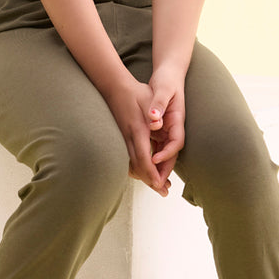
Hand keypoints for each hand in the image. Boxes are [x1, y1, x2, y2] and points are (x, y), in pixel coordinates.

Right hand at [106, 78, 169, 194]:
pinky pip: (128, 159)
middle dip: (151, 181)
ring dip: (145, 176)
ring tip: (157, 184)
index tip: (161, 185)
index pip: (145, 159)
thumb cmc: (136, 93)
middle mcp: (128, 138)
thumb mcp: (149, 99)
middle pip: (138, 167)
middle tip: (163, 191)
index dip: (152, 174)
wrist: (115, 87)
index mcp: (137, 131)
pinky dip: (137, 168)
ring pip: (132, 165)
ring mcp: (123, 139)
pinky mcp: (121, 138)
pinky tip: (144, 171)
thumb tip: (158, 123)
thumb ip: (155, 112)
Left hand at [147, 67, 185, 191]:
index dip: (166, 154)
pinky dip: (152, 158)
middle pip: (171, 153)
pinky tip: (143, 166)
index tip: (154, 161)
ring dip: (159, 168)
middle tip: (156, 185)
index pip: (176, 142)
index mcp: (177, 119)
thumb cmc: (166, 80)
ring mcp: (169, 128)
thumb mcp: (163, 89)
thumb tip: (154, 119)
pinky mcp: (162, 128)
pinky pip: (158, 147)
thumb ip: (159, 104)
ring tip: (150, 183)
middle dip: (164, 169)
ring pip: (164, 153)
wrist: (169, 72)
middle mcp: (175, 126)